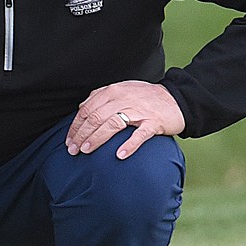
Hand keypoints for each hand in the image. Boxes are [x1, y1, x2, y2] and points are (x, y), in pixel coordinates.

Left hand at [67, 81, 186, 159]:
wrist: (176, 99)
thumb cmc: (145, 98)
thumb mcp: (122, 90)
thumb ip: (102, 97)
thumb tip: (82, 109)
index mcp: (113, 91)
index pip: (88, 109)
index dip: (76, 125)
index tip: (69, 140)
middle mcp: (124, 99)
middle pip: (96, 117)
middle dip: (82, 134)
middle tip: (73, 150)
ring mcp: (139, 111)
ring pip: (112, 124)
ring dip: (97, 138)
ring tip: (87, 151)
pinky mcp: (153, 122)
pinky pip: (139, 135)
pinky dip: (129, 145)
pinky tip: (120, 155)